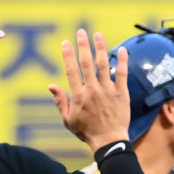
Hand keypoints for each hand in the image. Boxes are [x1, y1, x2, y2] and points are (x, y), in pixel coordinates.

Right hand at [49, 29, 130, 151]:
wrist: (109, 141)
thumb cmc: (87, 132)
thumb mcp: (68, 119)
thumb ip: (60, 101)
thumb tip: (51, 86)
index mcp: (78, 95)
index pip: (71, 70)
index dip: (68, 55)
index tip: (65, 43)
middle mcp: (92, 89)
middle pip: (86, 62)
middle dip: (83, 45)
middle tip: (81, 32)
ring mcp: (107, 90)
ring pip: (103, 64)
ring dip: (100, 48)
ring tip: (98, 34)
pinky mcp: (121, 93)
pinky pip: (122, 74)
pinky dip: (122, 61)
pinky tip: (121, 50)